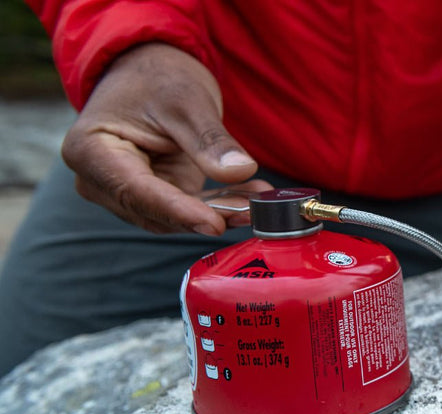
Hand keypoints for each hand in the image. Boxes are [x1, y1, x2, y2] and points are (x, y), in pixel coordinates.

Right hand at [61, 42, 270, 234]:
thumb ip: (210, 140)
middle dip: (206, 214)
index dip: (178, 211)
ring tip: (260, 203)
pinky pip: (187, 209)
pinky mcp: (153, 196)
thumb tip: (240, 171)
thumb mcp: (186, 101)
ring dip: (218, 212)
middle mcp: (99, 180)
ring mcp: (125, 192)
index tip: (214, 224)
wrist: (148, 70)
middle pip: (155, 211)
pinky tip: (252, 197)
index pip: (136, 192)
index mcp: (91, 151)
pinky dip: (219, 204)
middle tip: (253, 211)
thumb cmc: (156, 78)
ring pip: (174, 217)